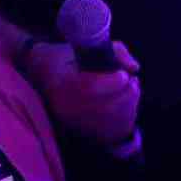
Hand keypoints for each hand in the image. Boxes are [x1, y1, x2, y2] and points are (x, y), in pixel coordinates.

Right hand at [24, 41, 141, 145]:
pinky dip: (126, 116)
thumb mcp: (84, 47)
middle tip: (132, 80)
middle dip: (126, 94)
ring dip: (129, 103)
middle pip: (104, 108)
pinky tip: (126, 103)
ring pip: (110, 120)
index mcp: (60, 84)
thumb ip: (114, 51)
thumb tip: (134, 67)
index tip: (124, 74)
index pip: (89, 88)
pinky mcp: (83, 132)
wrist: (46, 76)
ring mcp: (73, 123)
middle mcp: (64, 108)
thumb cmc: (67, 59)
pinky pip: (112, 130)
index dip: (112, 83)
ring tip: (131, 88)